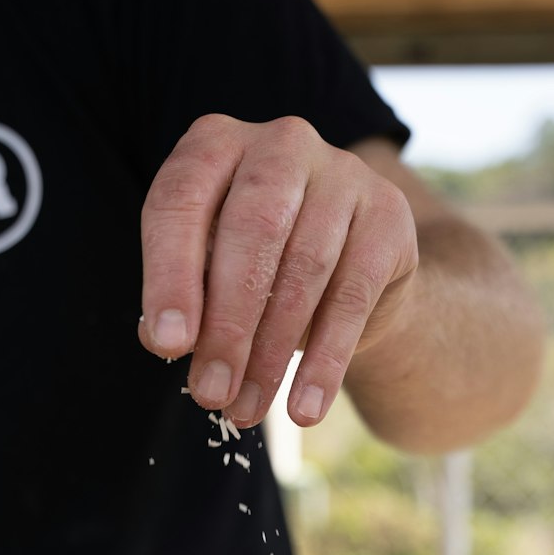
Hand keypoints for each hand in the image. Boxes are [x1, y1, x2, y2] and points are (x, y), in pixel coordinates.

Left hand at [138, 113, 418, 428]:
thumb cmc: (258, 272)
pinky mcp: (388, 215)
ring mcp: (341, 171)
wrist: (354, 277)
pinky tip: (303, 407)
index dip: (170, 278)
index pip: (180, 203)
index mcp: (214, 146)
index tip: (167, 345)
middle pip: (251, 232)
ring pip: (303, 268)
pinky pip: (352, 296)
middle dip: (226, 325)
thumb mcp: (209, 278)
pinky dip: (324, 361)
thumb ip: (182, 302)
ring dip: (271, 353)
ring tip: (246, 410)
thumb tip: (165, 339)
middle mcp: (280, 144)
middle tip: (211, 393)